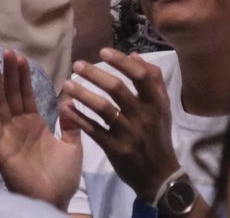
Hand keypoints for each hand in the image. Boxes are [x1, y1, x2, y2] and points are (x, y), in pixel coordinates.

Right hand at [0, 49, 80, 207]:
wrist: (54, 200)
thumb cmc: (62, 179)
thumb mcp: (72, 147)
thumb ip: (71, 125)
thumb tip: (70, 103)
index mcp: (34, 124)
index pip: (26, 95)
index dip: (23, 77)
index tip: (21, 57)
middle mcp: (18, 126)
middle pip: (11, 94)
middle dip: (8, 73)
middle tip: (6, 51)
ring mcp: (8, 134)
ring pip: (0, 103)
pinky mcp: (1, 145)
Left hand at [63, 50, 183, 202]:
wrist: (159, 176)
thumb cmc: (158, 136)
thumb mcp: (163, 108)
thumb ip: (153, 80)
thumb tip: (134, 54)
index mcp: (157, 104)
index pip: (142, 75)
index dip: (122, 61)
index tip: (102, 51)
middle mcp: (144, 117)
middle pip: (118, 89)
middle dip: (95, 74)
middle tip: (77, 65)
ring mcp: (129, 134)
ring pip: (103, 108)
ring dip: (82, 93)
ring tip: (66, 84)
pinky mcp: (116, 149)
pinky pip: (94, 130)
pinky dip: (79, 118)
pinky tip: (66, 108)